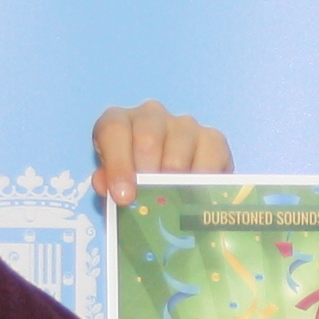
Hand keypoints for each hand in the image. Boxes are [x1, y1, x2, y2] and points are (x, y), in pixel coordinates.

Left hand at [90, 100, 229, 203]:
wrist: (167, 184)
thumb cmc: (134, 183)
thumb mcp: (114, 185)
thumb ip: (107, 185)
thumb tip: (107, 187)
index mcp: (118, 122)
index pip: (113, 130)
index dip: (118, 164)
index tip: (123, 197)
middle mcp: (151, 115)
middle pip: (148, 138)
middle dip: (147, 176)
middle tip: (151, 202)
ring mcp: (184, 124)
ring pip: (179, 150)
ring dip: (174, 181)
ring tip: (173, 203)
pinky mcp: (212, 138)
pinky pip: (211, 155)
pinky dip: (203, 179)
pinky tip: (197, 196)